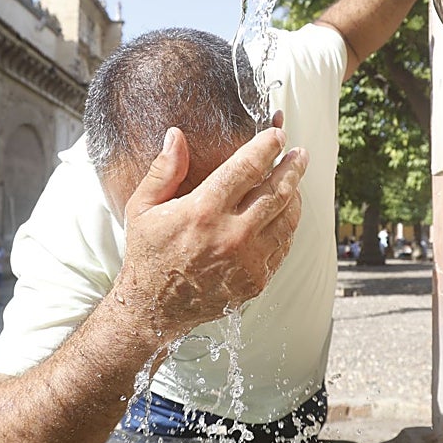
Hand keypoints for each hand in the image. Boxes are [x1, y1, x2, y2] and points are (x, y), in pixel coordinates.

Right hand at [112, 126, 307, 335]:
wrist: (155, 308)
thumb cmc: (148, 255)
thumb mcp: (143, 208)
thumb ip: (163, 170)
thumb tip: (176, 136)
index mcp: (203, 211)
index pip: (246, 167)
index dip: (266, 147)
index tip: (276, 135)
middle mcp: (231, 235)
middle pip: (277, 191)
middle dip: (292, 167)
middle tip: (299, 153)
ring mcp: (247, 260)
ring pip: (287, 218)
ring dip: (295, 195)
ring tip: (295, 180)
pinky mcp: (256, 279)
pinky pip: (283, 246)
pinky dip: (288, 225)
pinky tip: (284, 213)